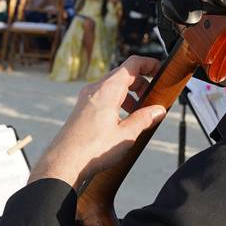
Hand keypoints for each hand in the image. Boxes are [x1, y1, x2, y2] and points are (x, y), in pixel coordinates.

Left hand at [27, 56, 166, 188]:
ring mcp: (86, 98)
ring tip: (139, 113)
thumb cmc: (93, 149)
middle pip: (123, 74)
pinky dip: (117, 102)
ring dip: (129, 94)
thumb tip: (159, 110)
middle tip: (153, 100)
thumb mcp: (126, 135)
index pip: (131, 64)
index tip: (161, 72)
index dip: (149, 64)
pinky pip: (103, 97)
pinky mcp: (81, 109)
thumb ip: (144, 119)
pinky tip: (123, 120)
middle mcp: (94, 89)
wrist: (64, 162)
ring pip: (113, 86)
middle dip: (141, 83)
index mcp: (107, 90)